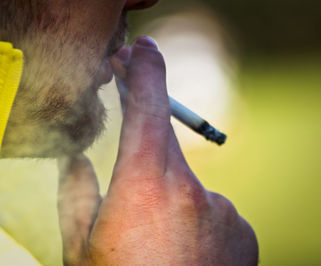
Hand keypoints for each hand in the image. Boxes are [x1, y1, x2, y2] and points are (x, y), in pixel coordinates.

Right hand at [58, 37, 257, 265]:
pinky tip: (184, 255)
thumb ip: (77, 191)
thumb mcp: (80, 246)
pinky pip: (212, 210)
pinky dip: (195, 221)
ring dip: (169, 200)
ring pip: (187, 185)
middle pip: (165, 145)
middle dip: (144, 155)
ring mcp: (224, 210)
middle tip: (131, 193)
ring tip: (157, 245)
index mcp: (146, 184)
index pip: (146, 104)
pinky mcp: (243, 230)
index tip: (138, 50)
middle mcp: (192, 189)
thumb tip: (78, 159)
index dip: (142, 69)